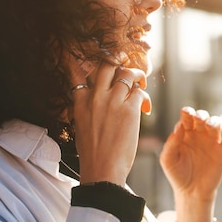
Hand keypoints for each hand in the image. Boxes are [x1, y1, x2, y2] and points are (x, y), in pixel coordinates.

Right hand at [63, 51, 151, 185]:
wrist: (102, 170)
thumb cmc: (93, 152)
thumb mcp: (81, 125)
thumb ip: (87, 107)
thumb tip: (97, 97)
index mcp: (80, 102)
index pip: (76, 72)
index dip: (78, 59)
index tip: (79, 52)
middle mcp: (95, 97)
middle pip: (106, 65)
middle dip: (118, 62)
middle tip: (126, 68)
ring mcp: (113, 101)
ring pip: (127, 74)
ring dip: (137, 77)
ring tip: (141, 85)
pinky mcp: (130, 109)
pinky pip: (140, 91)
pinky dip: (145, 97)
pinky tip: (145, 108)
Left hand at [160, 107, 221, 221]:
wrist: (192, 193)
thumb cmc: (178, 175)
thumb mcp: (168, 161)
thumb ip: (171, 143)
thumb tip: (179, 126)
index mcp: (185, 134)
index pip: (187, 117)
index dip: (188, 112)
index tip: (187, 113)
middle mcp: (199, 134)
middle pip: (202, 116)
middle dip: (201, 114)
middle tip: (199, 119)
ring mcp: (212, 141)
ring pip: (217, 123)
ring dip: (215, 120)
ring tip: (211, 126)